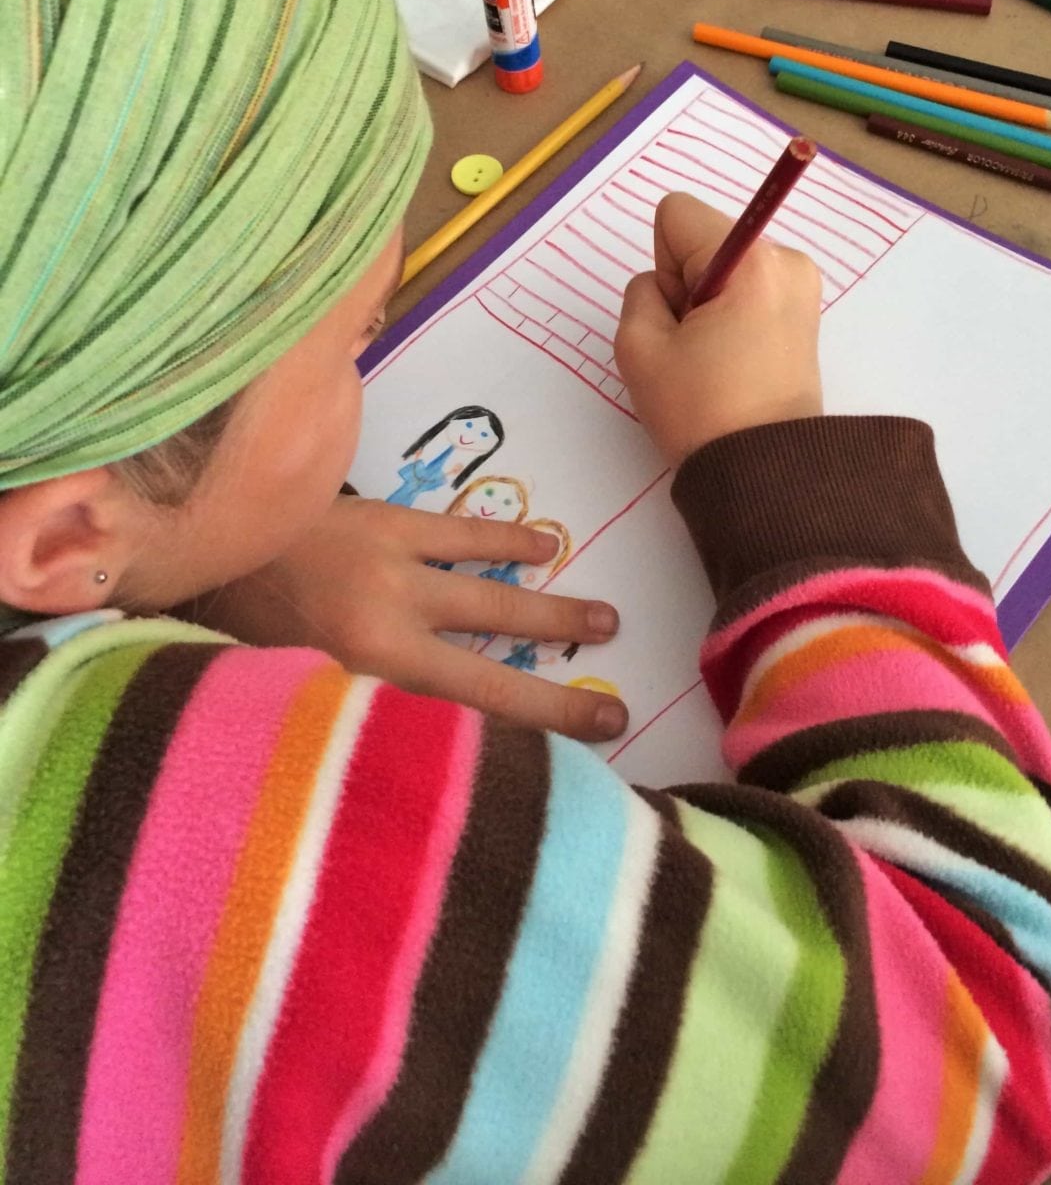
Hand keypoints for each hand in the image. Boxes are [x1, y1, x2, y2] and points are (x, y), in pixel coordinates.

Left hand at [186, 497, 625, 740]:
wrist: (196, 548)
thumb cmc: (237, 636)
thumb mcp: (293, 699)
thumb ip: (356, 718)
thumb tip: (420, 759)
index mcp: (357, 681)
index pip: (456, 724)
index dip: (521, 745)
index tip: (573, 764)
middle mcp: (386, 631)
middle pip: (490, 674)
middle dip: (554, 698)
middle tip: (618, 709)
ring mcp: (391, 570)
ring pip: (488, 598)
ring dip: (550, 612)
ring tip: (607, 618)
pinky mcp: (385, 523)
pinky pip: (460, 534)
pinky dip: (504, 541)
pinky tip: (545, 545)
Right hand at [615, 192, 822, 465]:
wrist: (766, 474)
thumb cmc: (702, 412)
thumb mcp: (639, 347)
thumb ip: (640, 292)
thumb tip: (669, 286)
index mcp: (752, 260)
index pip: (677, 215)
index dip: (662, 265)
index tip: (679, 317)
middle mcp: (786, 260)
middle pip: (703, 239)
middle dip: (686, 285)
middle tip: (693, 347)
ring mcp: (801, 286)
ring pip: (722, 266)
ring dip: (706, 305)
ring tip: (714, 359)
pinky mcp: (804, 312)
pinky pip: (745, 290)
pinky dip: (730, 317)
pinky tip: (732, 361)